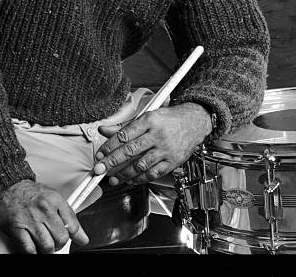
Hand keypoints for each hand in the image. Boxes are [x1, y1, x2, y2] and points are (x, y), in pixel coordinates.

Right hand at [0, 179, 88, 252]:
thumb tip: (82, 237)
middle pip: (61, 238)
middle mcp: (45, 209)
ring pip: (47, 246)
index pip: (73, 226)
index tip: (70, 238)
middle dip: (59, 245)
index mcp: (56, 200)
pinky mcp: (17, 228)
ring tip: (44, 245)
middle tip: (55, 242)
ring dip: (47, 250)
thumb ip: (69, 217)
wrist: (9, 186)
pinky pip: (29, 249)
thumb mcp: (54, 198)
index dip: (73, 236)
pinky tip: (34, 247)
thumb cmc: (31, 193)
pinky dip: (33, 252)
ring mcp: (31, 219)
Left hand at [94, 102, 212, 185]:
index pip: (125, 134)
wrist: (195, 122)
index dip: (109, 146)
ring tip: (113, 179)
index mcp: (150, 119)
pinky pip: (153, 173)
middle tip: (99, 169)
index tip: (100, 154)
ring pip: (141, 165)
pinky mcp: (173, 161)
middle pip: (130, 150)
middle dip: (112, 162)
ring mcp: (166, 149)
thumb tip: (103, 129)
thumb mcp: (147, 116)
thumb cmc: (169, 119)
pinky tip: (131, 179)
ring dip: (124, 174)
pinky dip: (140, 178)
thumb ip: (125, 126)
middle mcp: (158, 134)